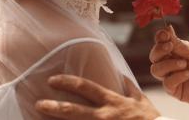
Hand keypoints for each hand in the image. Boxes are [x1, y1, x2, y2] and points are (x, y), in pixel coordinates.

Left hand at [35, 75, 160, 119]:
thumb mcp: (141, 100)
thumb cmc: (150, 119)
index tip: (52, 80)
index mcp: (112, 102)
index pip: (86, 87)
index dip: (68, 82)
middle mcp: (105, 116)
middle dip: (55, 107)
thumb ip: (129, 87)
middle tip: (38, 103)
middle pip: (75, 110)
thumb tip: (120, 74)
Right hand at [150, 25, 188, 105]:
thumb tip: (166, 29)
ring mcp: (173, 77)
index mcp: (177, 50)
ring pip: (156, 70)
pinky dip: (176, 77)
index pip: (161, 43)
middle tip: (170, 47)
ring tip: (184, 64)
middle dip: (159, 50)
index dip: (159, 38)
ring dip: (168, 64)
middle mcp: (172, 63)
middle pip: (154, 57)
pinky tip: (188, 74)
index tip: (165, 35)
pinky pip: (167, 84)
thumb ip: (180, 45)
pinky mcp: (177, 90)